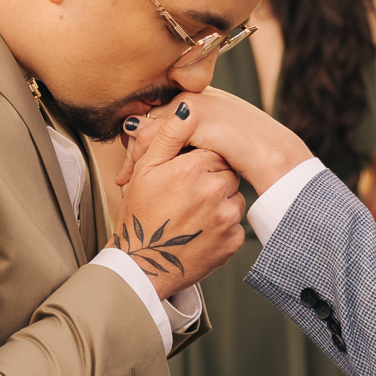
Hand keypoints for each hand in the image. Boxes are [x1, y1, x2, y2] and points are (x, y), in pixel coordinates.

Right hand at [110, 100, 246, 299]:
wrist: (142, 266)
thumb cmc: (139, 216)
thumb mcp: (145, 171)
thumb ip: (168, 136)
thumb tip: (189, 108)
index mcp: (193, 168)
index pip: (212, 152)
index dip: (197, 163)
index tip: (183, 178)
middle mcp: (214, 191)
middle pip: (226, 174)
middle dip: (211, 182)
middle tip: (186, 198)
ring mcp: (226, 218)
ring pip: (234, 199)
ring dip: (219, 204)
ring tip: (191, 216)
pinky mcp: (232, 242)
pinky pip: (235, 225)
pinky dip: (222, 228)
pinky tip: (199, 232)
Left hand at [114, 89, 313, 195]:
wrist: (274, 156)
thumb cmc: (249, 156)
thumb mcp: (213, 148)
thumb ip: (190, 144)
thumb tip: (158, 153)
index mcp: (196, 101)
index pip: (157, 118)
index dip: (142, 144)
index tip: (130, 170)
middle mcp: (191, 95)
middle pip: (148, 121)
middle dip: (133, 151)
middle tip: (123, 178)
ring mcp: (193, 103)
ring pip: (148, 127)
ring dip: (135, 155)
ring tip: (127, 180)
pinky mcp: (195, 114)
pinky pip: (156, 133)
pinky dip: (144, 155)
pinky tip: (139, 175)